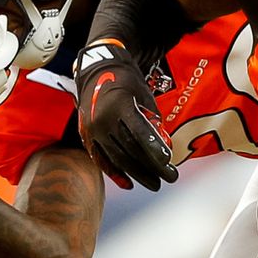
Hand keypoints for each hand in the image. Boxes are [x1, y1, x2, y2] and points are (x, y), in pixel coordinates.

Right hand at [74, 40, 175, 190]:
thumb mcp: (144, 96)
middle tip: (170, 178)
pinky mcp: (87, 137)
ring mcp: (92, 130)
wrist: (97, 73)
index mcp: (119, 105)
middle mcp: (102, 119)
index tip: (168, 162)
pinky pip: (101, 159)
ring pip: (117, 158)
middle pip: (130, 149)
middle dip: (152, 167)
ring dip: (137, 174)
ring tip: (155, 183)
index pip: (139, 132)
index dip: (154, 149)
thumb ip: (153, 121)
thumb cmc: (127, 83)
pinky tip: (129, 184)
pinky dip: (115, 173)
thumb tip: (164, 147)